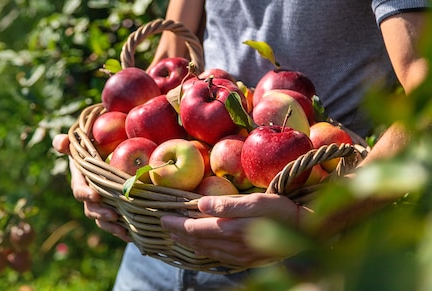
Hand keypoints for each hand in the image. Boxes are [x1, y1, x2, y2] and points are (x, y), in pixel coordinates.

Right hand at [52, 134, 131, 241]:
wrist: (111, 153)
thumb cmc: (93, 145)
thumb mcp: (80, 142)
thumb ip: (67, 142)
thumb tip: (61, 142)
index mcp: (81, 180)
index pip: (79, 190)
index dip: (85, 194)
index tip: (95, 196)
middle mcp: (90, 195)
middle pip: (91, 209)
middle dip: (101, 214)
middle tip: (113, 215)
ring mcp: (103, 204)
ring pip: (104, 220)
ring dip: (112, 227)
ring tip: (125, 231)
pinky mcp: (116, 209)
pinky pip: (118, 223)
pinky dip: (125, 230)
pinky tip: (135, 235)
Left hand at [160, 193, 308, 267]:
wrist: (308, 233)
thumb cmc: (281, 211)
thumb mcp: (255, 201)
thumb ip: (227, 204)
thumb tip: (200, 204)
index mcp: (231, 231)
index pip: (195, 228)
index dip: (177, 224)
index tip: (162, 217)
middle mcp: (231, 247)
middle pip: (197, 241)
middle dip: (178, 233)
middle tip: (163, 226)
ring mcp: (239, 257)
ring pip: (206, 251)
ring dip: (189, 243)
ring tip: (176, 235)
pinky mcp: (246, 260)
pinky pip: (218, 257)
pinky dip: (204, 251)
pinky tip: (201, 247)